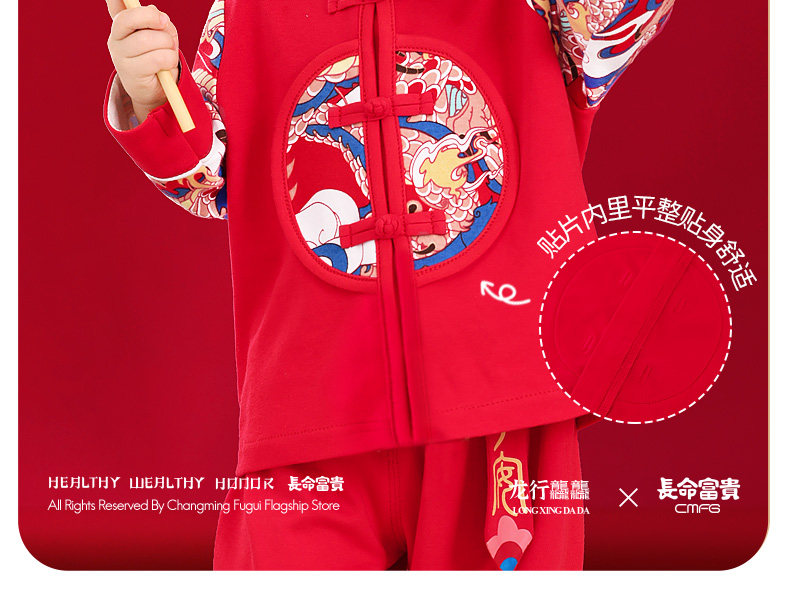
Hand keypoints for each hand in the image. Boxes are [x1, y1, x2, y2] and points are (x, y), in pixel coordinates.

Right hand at [106, 1, 179, 122]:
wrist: (156, 90)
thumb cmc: (158, 58)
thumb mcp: (162, 36)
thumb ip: (159, 22)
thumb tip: (157, 15)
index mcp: (121, 26)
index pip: (115, 4)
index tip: (135, 1)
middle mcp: (115, 39)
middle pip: (134, 18)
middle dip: (160, 25)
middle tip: (168, 37)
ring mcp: (120, 56)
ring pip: (150, 40)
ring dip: (168, 47)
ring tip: (168, 55)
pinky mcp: (131, 73)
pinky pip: (157, 58)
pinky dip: (169, 60)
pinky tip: (166, 66)